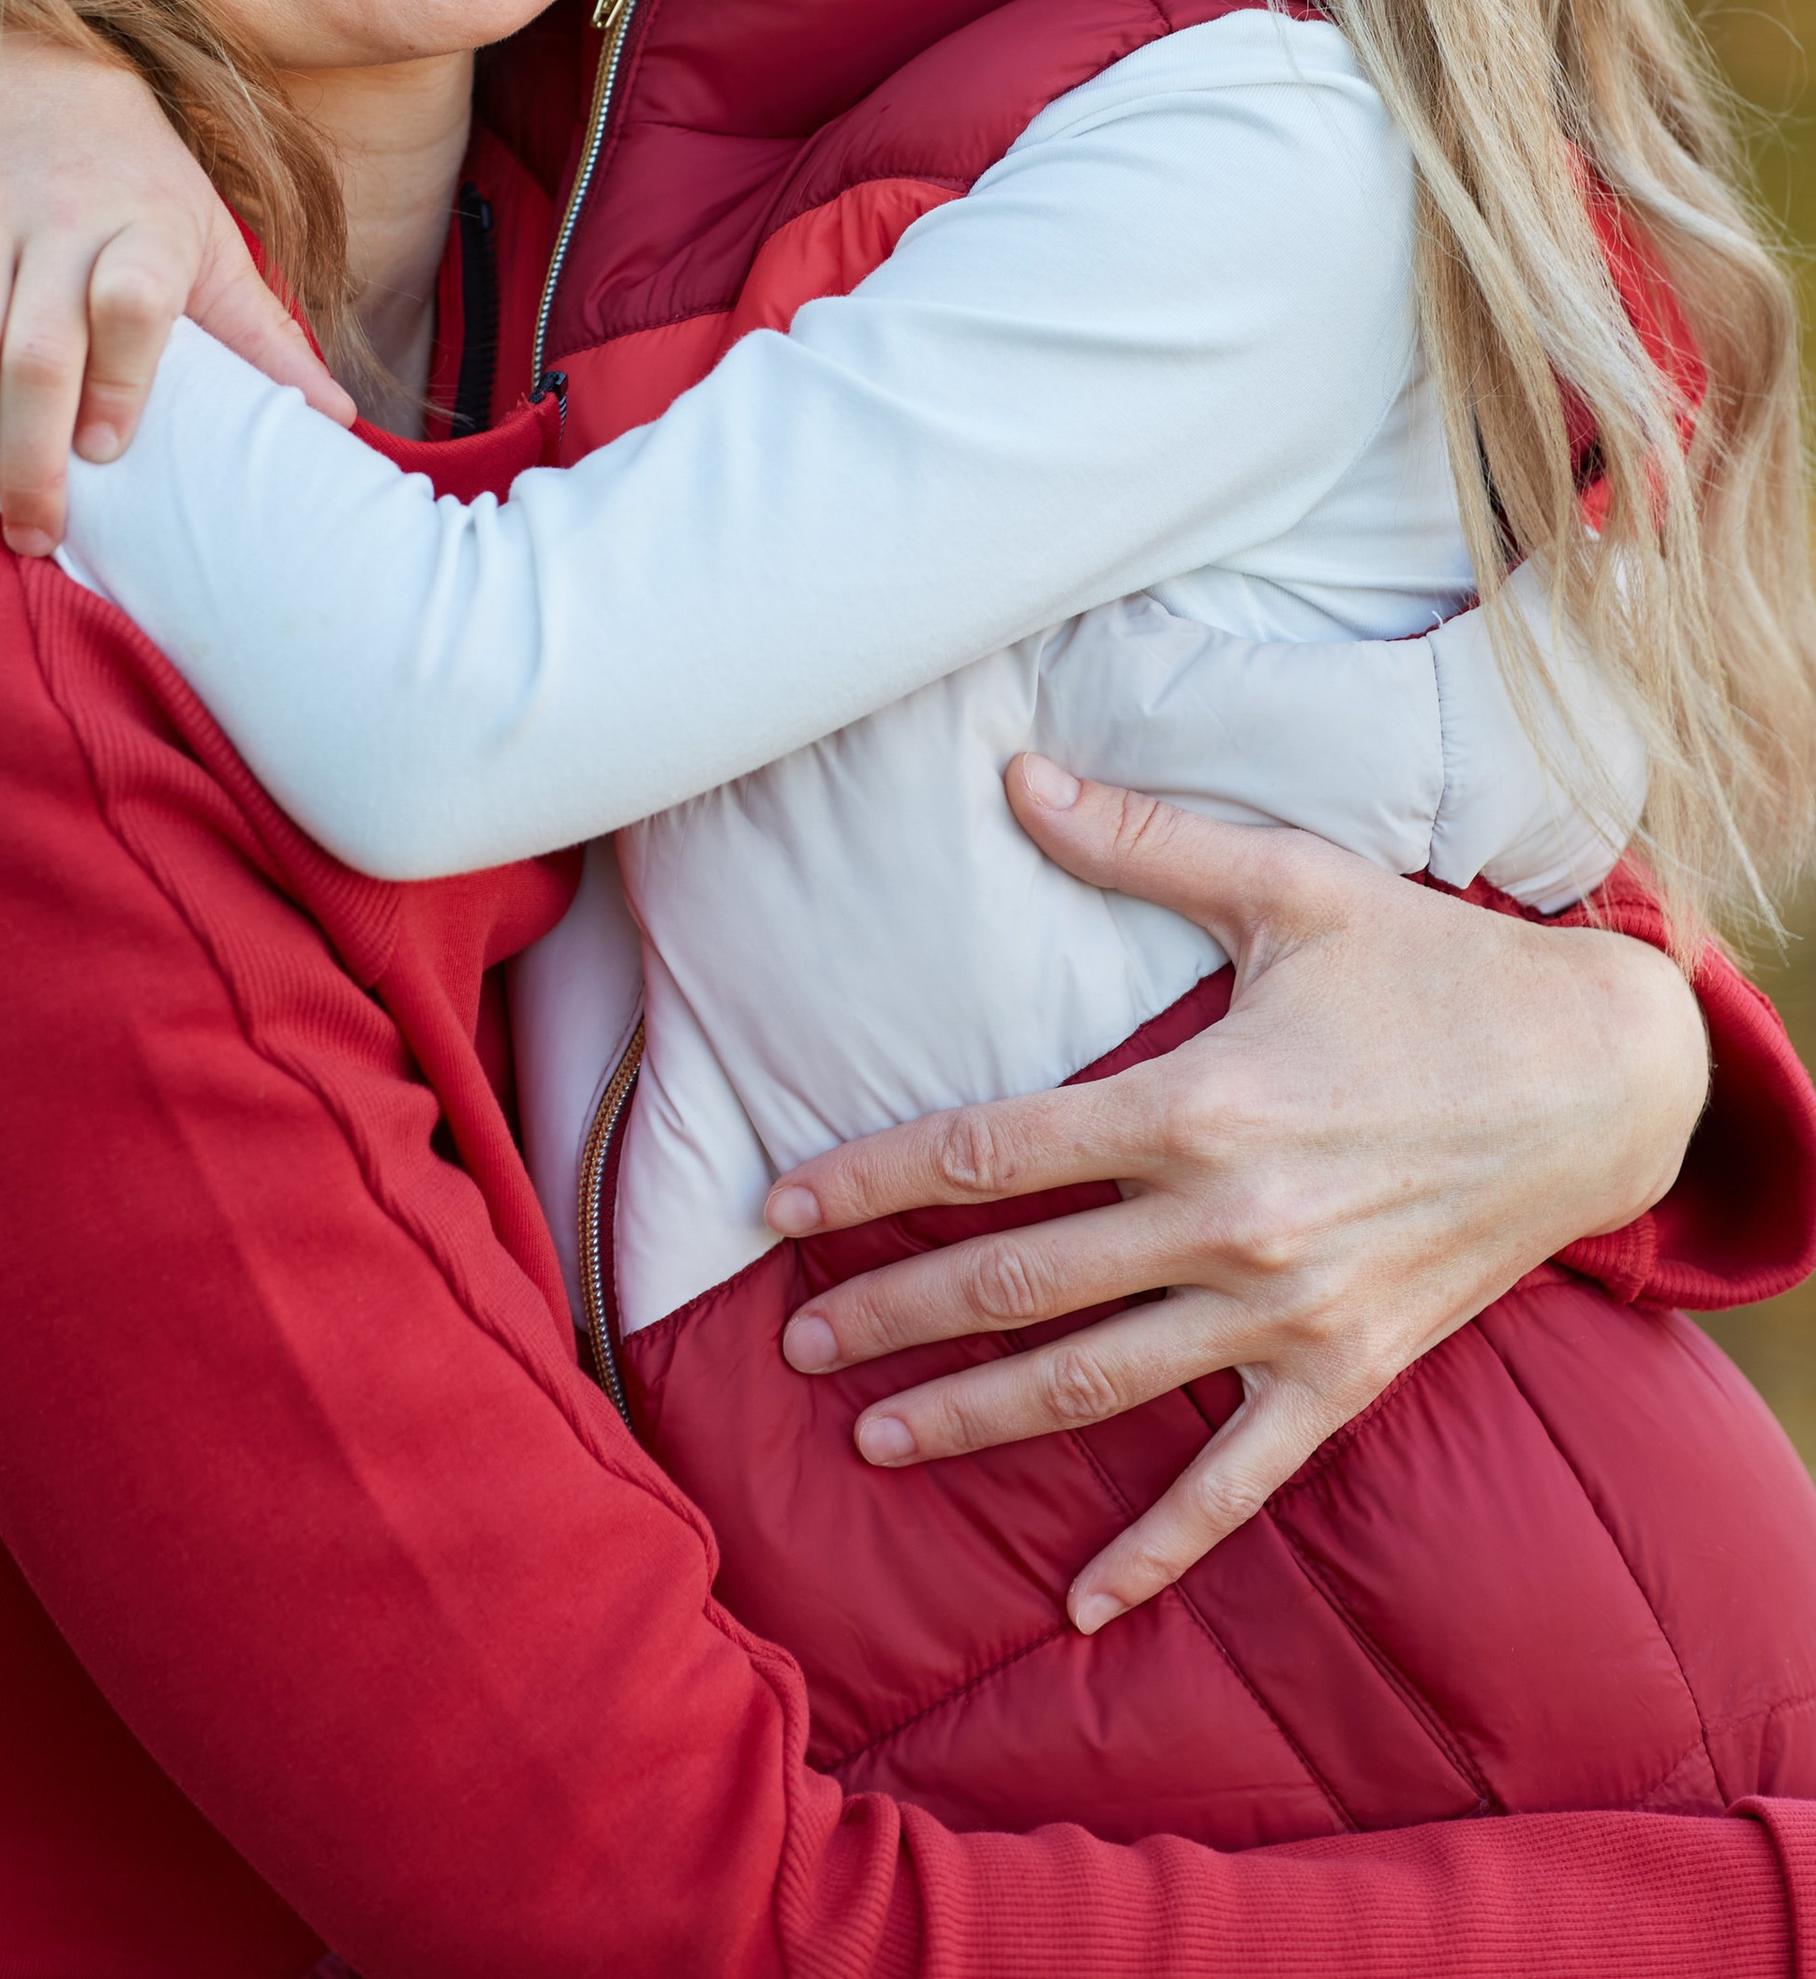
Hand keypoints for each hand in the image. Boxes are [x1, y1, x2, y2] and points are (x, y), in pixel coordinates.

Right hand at [0, 16, 355, 557]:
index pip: (135, 304)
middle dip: (30, 463)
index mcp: (150, 220)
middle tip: (32, 528)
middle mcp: (63, 211)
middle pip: (38, 356)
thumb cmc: (124, 159)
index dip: (121, 386)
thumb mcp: (202, 229)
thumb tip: (341, 421)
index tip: (105, 450)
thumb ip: (259, 331)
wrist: (10, 24)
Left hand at [762, 753, 1707, 1632]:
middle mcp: (1230, 1223)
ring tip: (871, 1441)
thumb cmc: (1435, 968)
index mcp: (1198, 1102)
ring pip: (1094, 1386)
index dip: (873, 1181)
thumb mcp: (1292, 884)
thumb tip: (1014, 774)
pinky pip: (1236, 1485)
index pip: (991, 1153)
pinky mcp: (1347, 1375)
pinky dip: (1157, 1550)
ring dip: (973, 1418)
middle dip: (891, 1315)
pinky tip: (1080, 1606)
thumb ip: (1142, 841)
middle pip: (1017, 1281)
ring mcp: (1288, 1315)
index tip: (778, 1208)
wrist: (1601, 1080)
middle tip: (792, 1344)